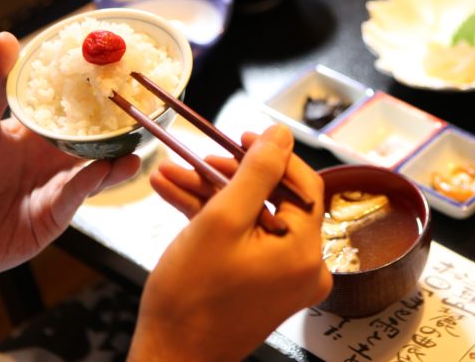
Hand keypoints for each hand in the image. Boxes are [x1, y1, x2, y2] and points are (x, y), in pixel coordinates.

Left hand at [0, 32, 139, 274]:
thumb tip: (9, 38)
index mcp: (38, 133)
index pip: (77, 112)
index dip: (101, 98)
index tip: (124, 79)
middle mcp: (52, 157)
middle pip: (96, 142)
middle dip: (122, 133)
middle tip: (147, 117)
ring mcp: (57, 185)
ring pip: (96, 171)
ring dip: (118, 163)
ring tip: (136, 152)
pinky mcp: (57, 213)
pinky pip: (78, 194)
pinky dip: (93, 182)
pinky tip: (107, 170)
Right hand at [130, 125, 331, 361]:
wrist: (169, 359)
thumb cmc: (191, 298)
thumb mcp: (221, 221)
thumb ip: (256, 172)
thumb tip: (281, 135)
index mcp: (305, 251)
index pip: (303, 184)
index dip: (274, 155)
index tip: (244, 136)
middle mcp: (304, 265)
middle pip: (273, 199)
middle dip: (228, 175)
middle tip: (199, 157)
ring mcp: (284, 277)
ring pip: (252, 218)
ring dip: (212, 194)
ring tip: (172, 173)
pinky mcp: (263, 284)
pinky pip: (245, 240)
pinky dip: (214, 220)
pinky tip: (177, 196)